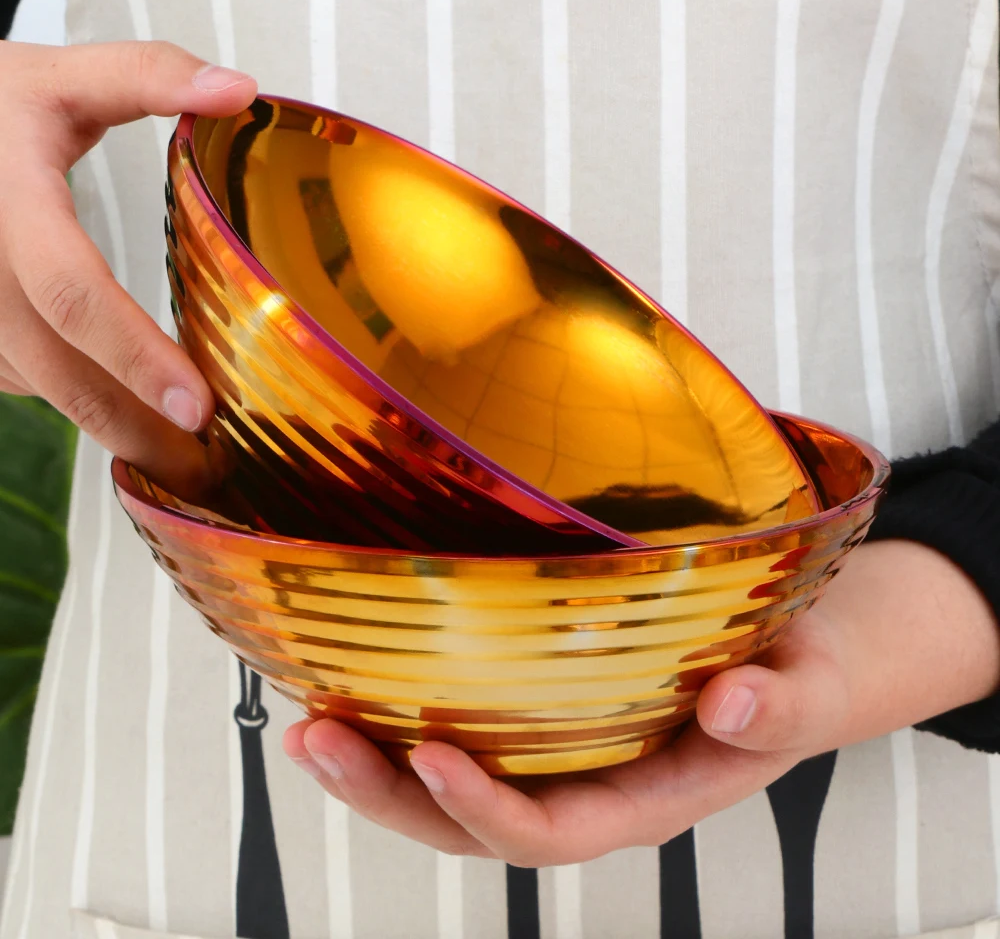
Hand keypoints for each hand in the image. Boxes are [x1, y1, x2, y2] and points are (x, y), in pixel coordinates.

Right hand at [0, 40, 255, 490]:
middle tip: (211, 473)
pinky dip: (83, 403)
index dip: (134, 354)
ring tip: (189, 460)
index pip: (71, 293)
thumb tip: (239, 91)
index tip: (198, 407)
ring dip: (116, 428)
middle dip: (139, 432)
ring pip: (47, 392)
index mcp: (9, 206)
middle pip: (61, 376)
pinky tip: (131, 414)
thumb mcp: (56, 76)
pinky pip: (28, 385)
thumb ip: (146, 75)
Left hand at [284, 540, 999, 865]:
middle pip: (475, 818)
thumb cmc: (799, 669)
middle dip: (393, 792)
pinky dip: (406, 713)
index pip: (556, 829)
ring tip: (310, 718)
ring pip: (454, 781)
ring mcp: (561, 748)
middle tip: (319, 740)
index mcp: (650, 795)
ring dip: (379, 759)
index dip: (491, 808)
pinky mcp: (548, 708)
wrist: (795, 649)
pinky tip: (360, 677)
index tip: (436, 756)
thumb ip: (785, 707)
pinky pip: (468, 725)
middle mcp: (590, 782)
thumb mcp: (812, 686)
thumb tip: (735, 702)